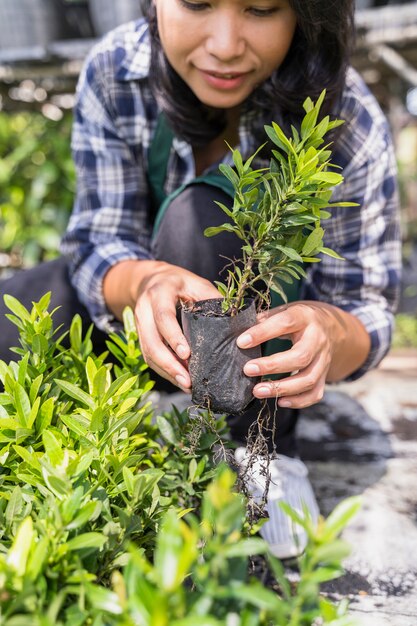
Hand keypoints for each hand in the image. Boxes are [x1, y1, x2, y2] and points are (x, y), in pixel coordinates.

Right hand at [133, 261, 219, 389]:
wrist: (152, 280)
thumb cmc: (181, 282)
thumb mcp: (197, 283)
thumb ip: (212, 299)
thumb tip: (235, 321)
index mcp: (159, 293)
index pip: (163, 317)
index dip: (173, 337)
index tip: (187, 355)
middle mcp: (144, 310)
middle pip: (151, 341)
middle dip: (168, 364)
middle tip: (187, 380)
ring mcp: (140, 325)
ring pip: (148, 353)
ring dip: (166, 372)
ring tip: (186, 385)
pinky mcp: (141, 337)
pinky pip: (149, 357)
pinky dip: (164, 370)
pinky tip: (179, 380)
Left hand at [236, 302, 335, 408]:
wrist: (330, 325)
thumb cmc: (297, 319)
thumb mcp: (284, 310)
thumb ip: (265, 319)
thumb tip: (240, 333)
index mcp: (305, 317)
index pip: (285, 324)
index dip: (262, 333)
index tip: (241, 342)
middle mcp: (318, 339)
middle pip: (301, 357)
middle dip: (272, 366)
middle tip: (247, 370)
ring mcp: (324, 359)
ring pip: (308, 379)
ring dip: (282, 388)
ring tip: (257, 391)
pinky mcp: (325, 375)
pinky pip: (315, 393)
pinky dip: (298, 401)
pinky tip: (279, 401)